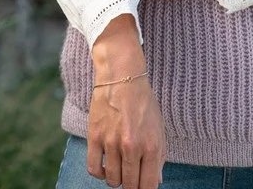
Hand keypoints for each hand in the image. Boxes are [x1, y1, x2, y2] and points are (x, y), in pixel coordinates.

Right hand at [88, 15, 165, 188]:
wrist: (122, 76)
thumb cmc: (143, 101)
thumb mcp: (158, 126)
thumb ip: (159, 155)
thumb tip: (155, 181)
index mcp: (151, 145)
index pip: (148, 185)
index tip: (142, 187)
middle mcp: (131, 147)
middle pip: (129, 186)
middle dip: (131, 185)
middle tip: (132, 176)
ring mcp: (111, 143)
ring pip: (112, 180)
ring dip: (116, 177)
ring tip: (120, 165)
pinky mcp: (95, 137)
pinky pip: (93, 169)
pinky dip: (99, 173)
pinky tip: (105, 165)